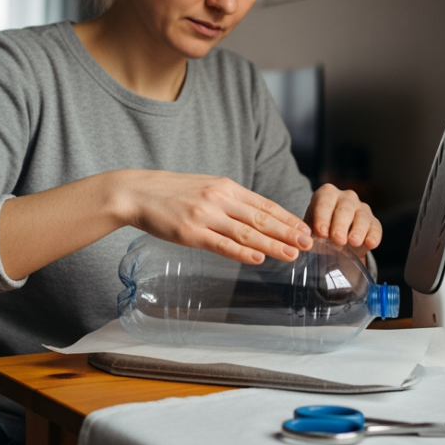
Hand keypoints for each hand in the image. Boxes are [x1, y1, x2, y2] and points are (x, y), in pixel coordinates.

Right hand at [114, 170, 313, 264]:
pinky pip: (222, 243)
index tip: (305, 228)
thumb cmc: (170, 192)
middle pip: (261, 217)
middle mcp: (219, 198)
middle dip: (287, 232)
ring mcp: (205, 215)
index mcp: (225, 186)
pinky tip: (258, 258)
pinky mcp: (190, 232)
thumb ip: (228, 200)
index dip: (287, 217)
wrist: (136, 192)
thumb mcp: (205, 187)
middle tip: (308, 243)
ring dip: (272, 244)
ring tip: (292, 254)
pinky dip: (242, 251)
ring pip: (246, 232)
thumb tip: (254, 215)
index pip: (264, 204)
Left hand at [305, 184, 381, 258]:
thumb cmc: (320, 232)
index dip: (322, 218)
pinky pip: (375, 228)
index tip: (321, 233)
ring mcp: (361, 208)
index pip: (324, 202)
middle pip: (344, 209)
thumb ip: (309, 233)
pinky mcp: (374, 222)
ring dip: (357, 230)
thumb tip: (306, 240)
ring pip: (361, 217)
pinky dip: (373, 236)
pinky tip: (370, 244)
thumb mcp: (311, 230)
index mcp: (326, 194)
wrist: (336, 243)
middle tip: (337, 239)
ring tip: (353, 242)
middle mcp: (346, 197)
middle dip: (340, 225)